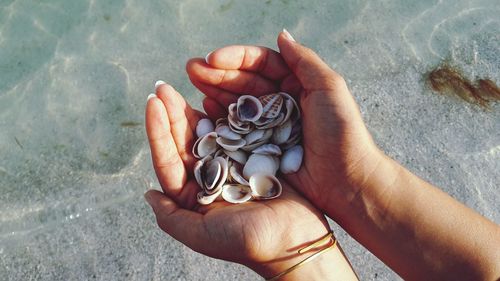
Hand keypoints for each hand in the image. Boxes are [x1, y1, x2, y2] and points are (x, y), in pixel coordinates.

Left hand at [144, 83, 353, 278]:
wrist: (295, 240)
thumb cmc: (250, 242)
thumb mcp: (203, 236)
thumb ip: (172, 218)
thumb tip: (147, 193)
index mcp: (194, 195)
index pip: (169, 159)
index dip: (158, 131)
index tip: (152, 103)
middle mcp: (210, 177)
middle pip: (185, 140)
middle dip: (173, 113)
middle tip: (163, 86)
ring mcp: (232, 164)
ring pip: (209, 131)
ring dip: (196, 109)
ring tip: (186, 83)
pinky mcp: (254, 156)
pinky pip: (237, 130)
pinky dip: (227, 113)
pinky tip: (217, 95)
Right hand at [186, 31, 383, 218]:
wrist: (346, 180)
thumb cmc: (342, 133)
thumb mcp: (329, 88)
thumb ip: (304, 61)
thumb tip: (281, 35)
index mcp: (296, 84)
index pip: (261, 64)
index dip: (236, 58)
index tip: (213, 58)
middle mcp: (280, 102)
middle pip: (244, 82)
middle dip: (218, 73)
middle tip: (191, 68)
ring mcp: (268, 126)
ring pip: (236, 102)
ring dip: (214, 90)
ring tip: (192, 82)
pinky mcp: (260, 148)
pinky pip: (236, 129)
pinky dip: (219, 117)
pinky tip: (204, 106)